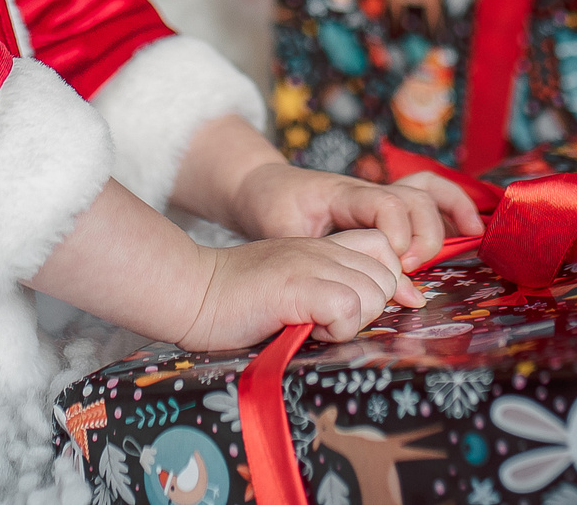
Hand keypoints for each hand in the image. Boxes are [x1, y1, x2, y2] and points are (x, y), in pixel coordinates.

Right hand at [176, 231, 419, 349]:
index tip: (362, 310)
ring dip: (352, 321)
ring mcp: (309, 265)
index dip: (384, 282)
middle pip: (384, 277)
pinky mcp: (295, 286)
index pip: (383, 250)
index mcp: (320, 247)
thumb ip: (326, 289)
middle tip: (331, 321)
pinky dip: (337, 328)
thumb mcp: (290, 284)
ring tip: (316, 326)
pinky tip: (309, 330)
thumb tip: (367, 312)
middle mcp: (321, 250)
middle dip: (369, 309)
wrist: (191, 291)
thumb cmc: (235, 300)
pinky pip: (347, 308)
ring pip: (372, 294)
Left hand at [228, 162, 485, 271]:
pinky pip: (425, 197)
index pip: (384, 203)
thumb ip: (310, 257)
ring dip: (453, 209)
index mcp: (342, 194)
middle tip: (412, 266)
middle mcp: (367, 191)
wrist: (261, 188)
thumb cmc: (269, 209)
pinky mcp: (384, 207)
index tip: (399, 261)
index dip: (398, 232)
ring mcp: (378, 196)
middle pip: (414, 196)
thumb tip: (341, 291)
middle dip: (425, 231)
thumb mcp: (280, 233)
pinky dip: (452, 206)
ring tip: (473, 233)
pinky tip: (470, 227)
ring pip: (425, 190)